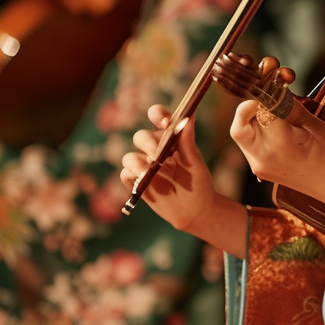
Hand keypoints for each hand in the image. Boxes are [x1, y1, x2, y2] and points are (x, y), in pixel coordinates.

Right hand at [123, 104, 247, 256]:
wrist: (195, 211)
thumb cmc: (198, 183)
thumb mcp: (194, 161)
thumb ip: (188, 140)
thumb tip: (190, 113)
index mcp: (170, 139)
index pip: (158, 118)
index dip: (158, 114)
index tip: (166, 121)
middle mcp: (154, 150)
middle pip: (141, 137)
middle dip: (147, 143)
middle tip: (158, 154)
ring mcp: (144, 167)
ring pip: (129, 157)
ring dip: (137, 162)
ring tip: (149, 171)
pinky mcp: (137, 183)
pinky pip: (125, 175)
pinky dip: (131, 176)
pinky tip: (142, 181)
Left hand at [229, 100, 324, 217]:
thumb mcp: (316, 126)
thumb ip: (293, 109)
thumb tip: (278, 92)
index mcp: (280, 142)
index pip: (261, 111)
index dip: (267, 96)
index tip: (275, 89)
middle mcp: (263, 155)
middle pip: (239, 126)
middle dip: (249, 109)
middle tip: (265, 101)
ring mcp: (258, 165)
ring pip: (241, 135)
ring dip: (251, 121)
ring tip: (273, 116)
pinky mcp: (258, 169)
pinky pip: (248, 145)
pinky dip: (256, 132)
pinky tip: (275, 130)